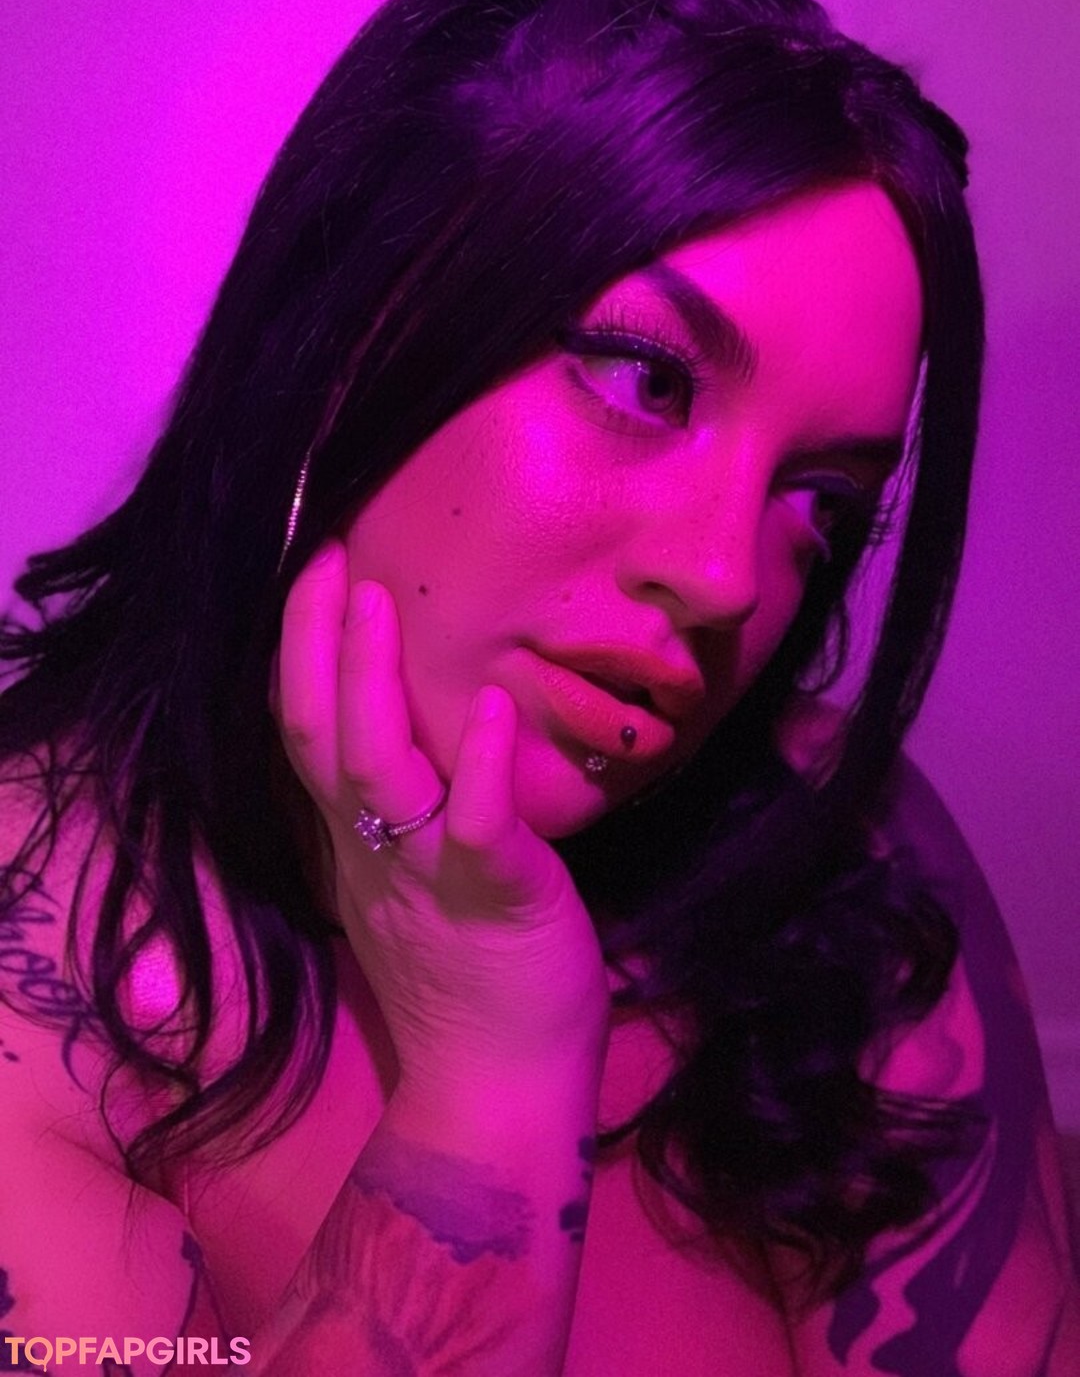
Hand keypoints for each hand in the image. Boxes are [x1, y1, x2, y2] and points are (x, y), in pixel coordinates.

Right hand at [276, 541, 610, 1098]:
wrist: (494, 1084)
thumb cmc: (465, 977)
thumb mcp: (409, 884)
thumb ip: (401, 814)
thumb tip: (422, 738)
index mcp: (355, 842)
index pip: (305, 735)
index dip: (300, 655)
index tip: (313, 576)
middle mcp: (374, 848)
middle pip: (321, 734)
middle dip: (317, 641)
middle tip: (329, 554)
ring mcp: (426, 872)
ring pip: (377, 768)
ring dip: (372, 682)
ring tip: (378, 601)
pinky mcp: (493, 896)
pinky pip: (474, 825)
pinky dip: (477, 764)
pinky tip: (486, 704)